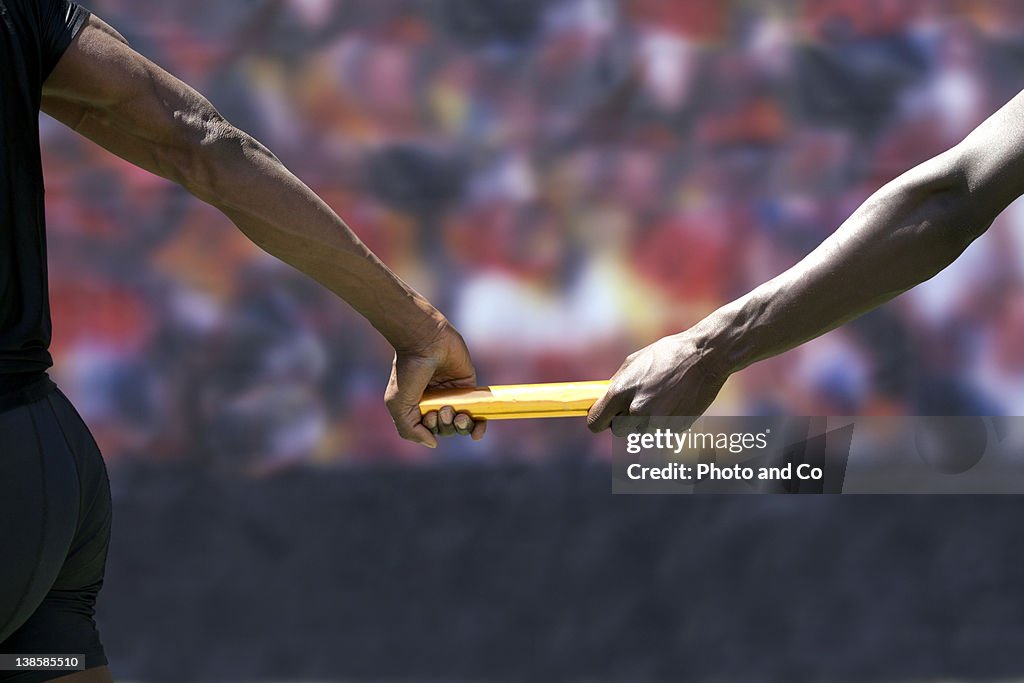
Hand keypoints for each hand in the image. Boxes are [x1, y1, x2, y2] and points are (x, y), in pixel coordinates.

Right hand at [385, 322, 486, 447]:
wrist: (424, 341)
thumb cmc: (408, 371)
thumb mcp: (399, 404)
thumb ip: (409, 429)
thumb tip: (432, 443)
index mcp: (417, 408)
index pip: (429, 431)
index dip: (433, 430)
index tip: (431, 416)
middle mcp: (435, 403)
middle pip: (446, 429)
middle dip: (446, 426)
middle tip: (443, 410)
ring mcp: (452, 395)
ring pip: (461, 424)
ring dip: (462, 427)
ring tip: (459, 415)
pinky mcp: (468, 386)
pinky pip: (477, 413)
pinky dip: (478, 427)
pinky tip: (477, 431)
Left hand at [587, 329, 729, 433]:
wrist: (704, 357)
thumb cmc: (667, 354)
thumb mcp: (633, 362)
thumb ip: (617, 384)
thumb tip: (604, 398)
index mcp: (620, 393)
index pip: (595, 422)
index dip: (599, 419)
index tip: (605, 415)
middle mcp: (636, 411)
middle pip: (618, 430)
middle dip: (623, 420)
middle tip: (634, 405)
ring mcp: (657, 422)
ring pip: (641, 430)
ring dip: (646, 420)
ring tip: (661, 397)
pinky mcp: (675, 428)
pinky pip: (662, 430)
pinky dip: (665, 421)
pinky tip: (674, 401)